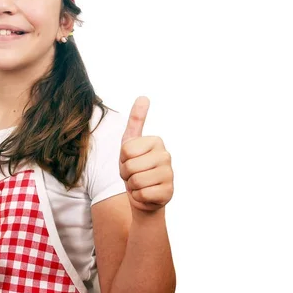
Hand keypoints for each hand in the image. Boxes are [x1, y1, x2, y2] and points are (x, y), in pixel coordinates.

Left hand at [119, 96, 173, 212]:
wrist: (143, 195)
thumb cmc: (134, 167)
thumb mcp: (130, 143)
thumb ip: (136, 120)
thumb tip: (144, 96)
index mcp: (156, 141)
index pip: (126, 150)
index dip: (122, 159)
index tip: (129, 160)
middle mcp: (166, 155)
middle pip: (130, 166)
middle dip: (126, 173)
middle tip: (134, 174)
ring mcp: (170, 174)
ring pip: (136, 181)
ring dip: (132, 185)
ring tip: (140, 183)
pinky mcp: (169, 192)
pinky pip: (142, 194)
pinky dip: (139, 196)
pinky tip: (146, 194)